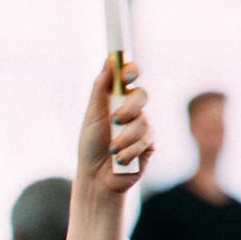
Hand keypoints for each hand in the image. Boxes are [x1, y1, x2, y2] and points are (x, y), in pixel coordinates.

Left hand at [76, 59, 151, 192]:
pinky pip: (145, 140)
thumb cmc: (91, 146)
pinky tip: (120, 160)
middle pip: (141, 95)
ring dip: (124, 138)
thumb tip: (108, 62)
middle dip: (129, 108)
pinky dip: (129, 151)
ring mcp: (142, 126)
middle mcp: (132, 110)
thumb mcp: (92, 116)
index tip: (127, 74)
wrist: (97, 177)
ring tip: (112, 150)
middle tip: (115, 120)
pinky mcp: (149, 143)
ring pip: (142, 121)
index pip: (129, 78)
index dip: (131, 71)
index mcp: (116, 100)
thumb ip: (99, 90)